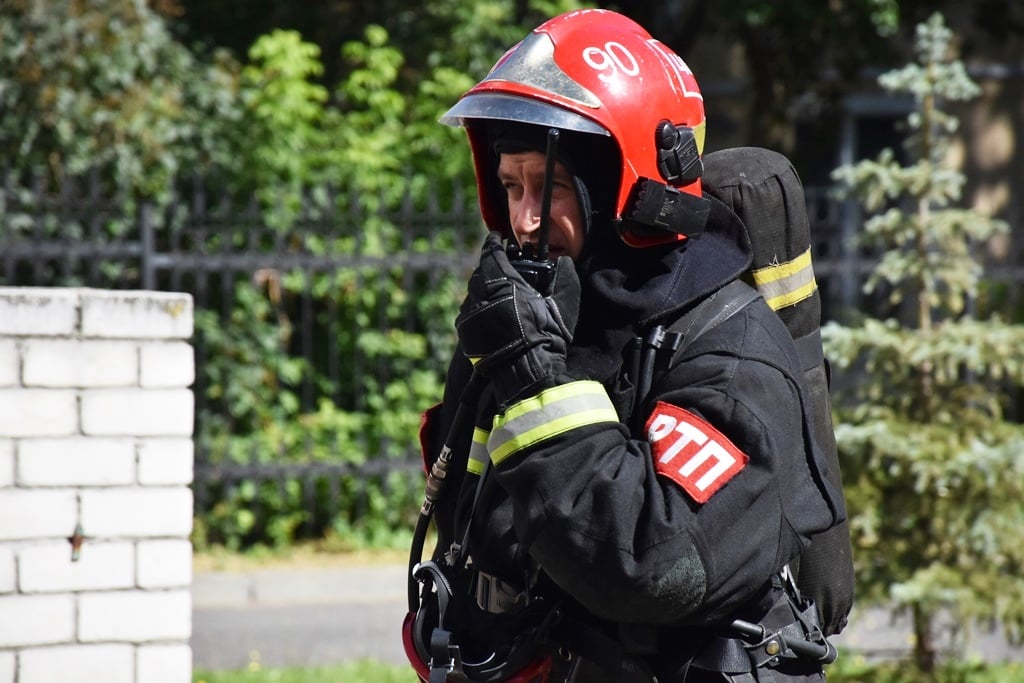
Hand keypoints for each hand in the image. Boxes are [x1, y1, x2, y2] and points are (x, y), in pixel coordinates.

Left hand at [456, 232, 579, 405]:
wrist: (527, 371)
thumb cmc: (548, 337)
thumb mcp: (564, 305)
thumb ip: (565, 278)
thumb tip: (565, 261)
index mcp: (504, 283)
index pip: (492, 253)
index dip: (493, 243)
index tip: (495, 237)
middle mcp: (483, 294)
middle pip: (480, 271)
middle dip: (489, 265)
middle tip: (500, 266)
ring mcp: (471, 313)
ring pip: (472, 291)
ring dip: (482, 287)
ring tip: (496, 291)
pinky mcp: (466, 330)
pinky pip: (469, 310)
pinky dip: (478, 306)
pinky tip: (490, 312)